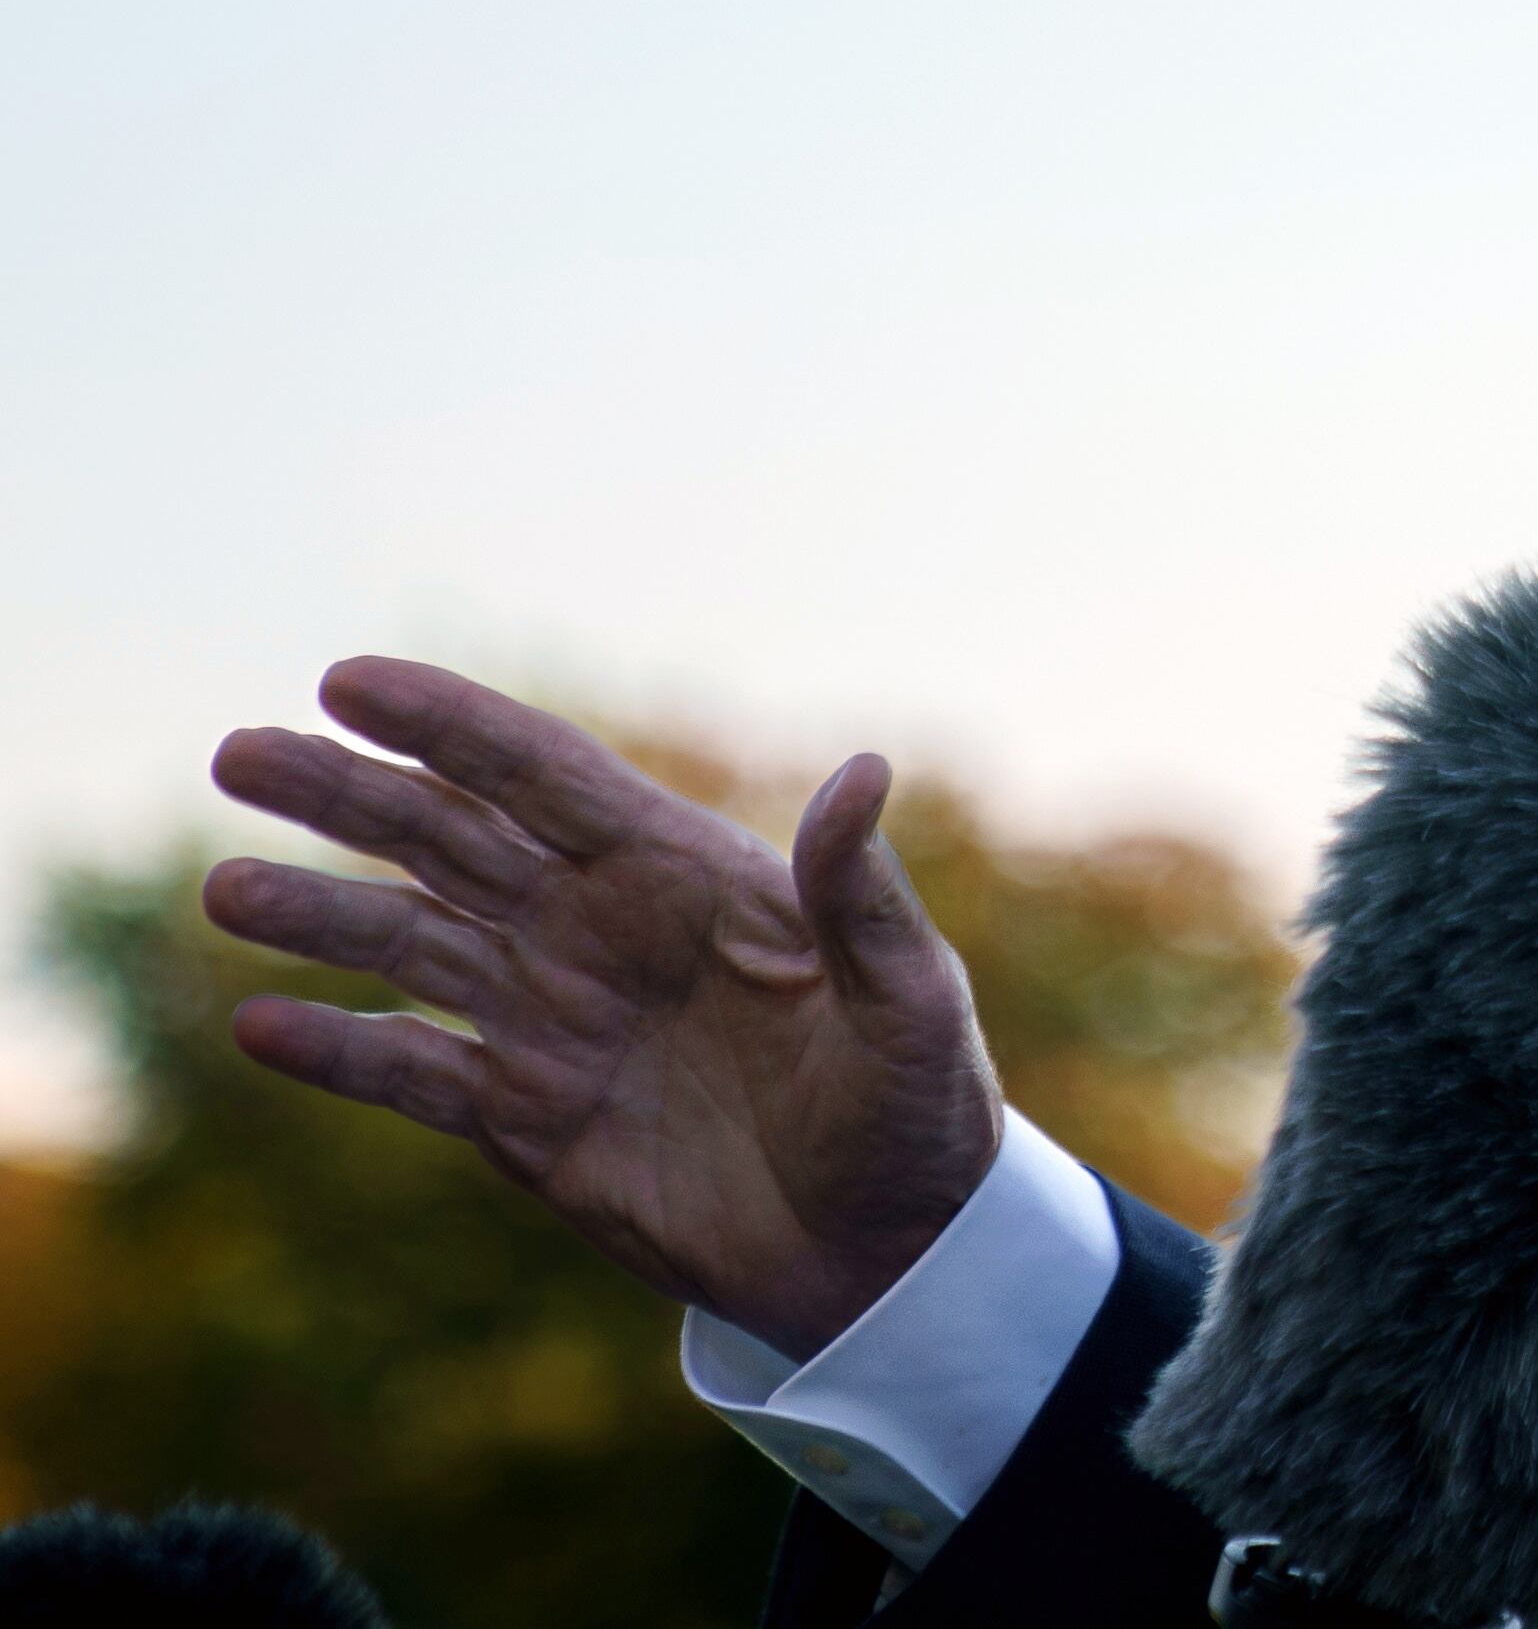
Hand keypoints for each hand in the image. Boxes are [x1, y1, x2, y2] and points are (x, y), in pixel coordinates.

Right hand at [204, 656, 1004, 1359]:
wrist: (884, 1253)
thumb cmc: (915, 1108)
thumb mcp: (904, 998)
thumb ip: (859, 897)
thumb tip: (863, 774)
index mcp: (684, 875)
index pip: (542, 775)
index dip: (449, 725)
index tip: (347, 680)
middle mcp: (599, 930)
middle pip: (450, 840)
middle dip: (345, 795)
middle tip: (236, 752)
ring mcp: (553, 1022)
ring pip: (410, 944)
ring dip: (319, 915)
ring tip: (226, 888)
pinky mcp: (525, 1121)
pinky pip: (413, 1072)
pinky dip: (340, 1051)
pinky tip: (261, 1027)